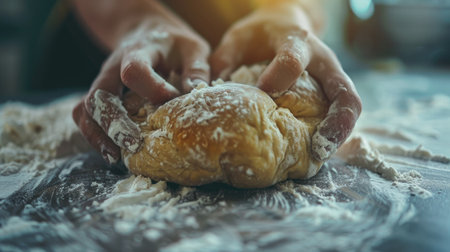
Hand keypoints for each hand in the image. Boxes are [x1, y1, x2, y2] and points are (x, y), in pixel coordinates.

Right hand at [73, 0, 209, 163]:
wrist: (147, 33)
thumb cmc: (173, 45)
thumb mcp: (192, 48)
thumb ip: (197, 68)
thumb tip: (194, 91)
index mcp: (138, 52)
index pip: (134, 71)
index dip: (152, 90)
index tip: (172, 100)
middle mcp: (113, 67)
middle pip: (100, 93)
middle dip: (114, 122)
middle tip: (132, 144)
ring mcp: (102, 82)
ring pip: (85, 108)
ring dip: (97, 133)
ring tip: (115, 156)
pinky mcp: (99, 96)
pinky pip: (84, 115)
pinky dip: (93, 135)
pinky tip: (111, 152)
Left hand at [210, 2, 361, 160]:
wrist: (285, 25)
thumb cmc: (259, 36)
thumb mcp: (238, 40)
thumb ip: (224, 63)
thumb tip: (208, 95)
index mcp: (294, 41)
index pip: (293, 59)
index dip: (280, 76)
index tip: (265, 91)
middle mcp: (321, 60)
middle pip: (344, 90)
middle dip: (336, 120)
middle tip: (319, 146)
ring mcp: (332, 77)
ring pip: (350, 105)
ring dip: (339, 133)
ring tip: (320, 155)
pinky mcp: (332, 91)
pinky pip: (342, 113)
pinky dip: (333, 134)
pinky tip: (317, 152)